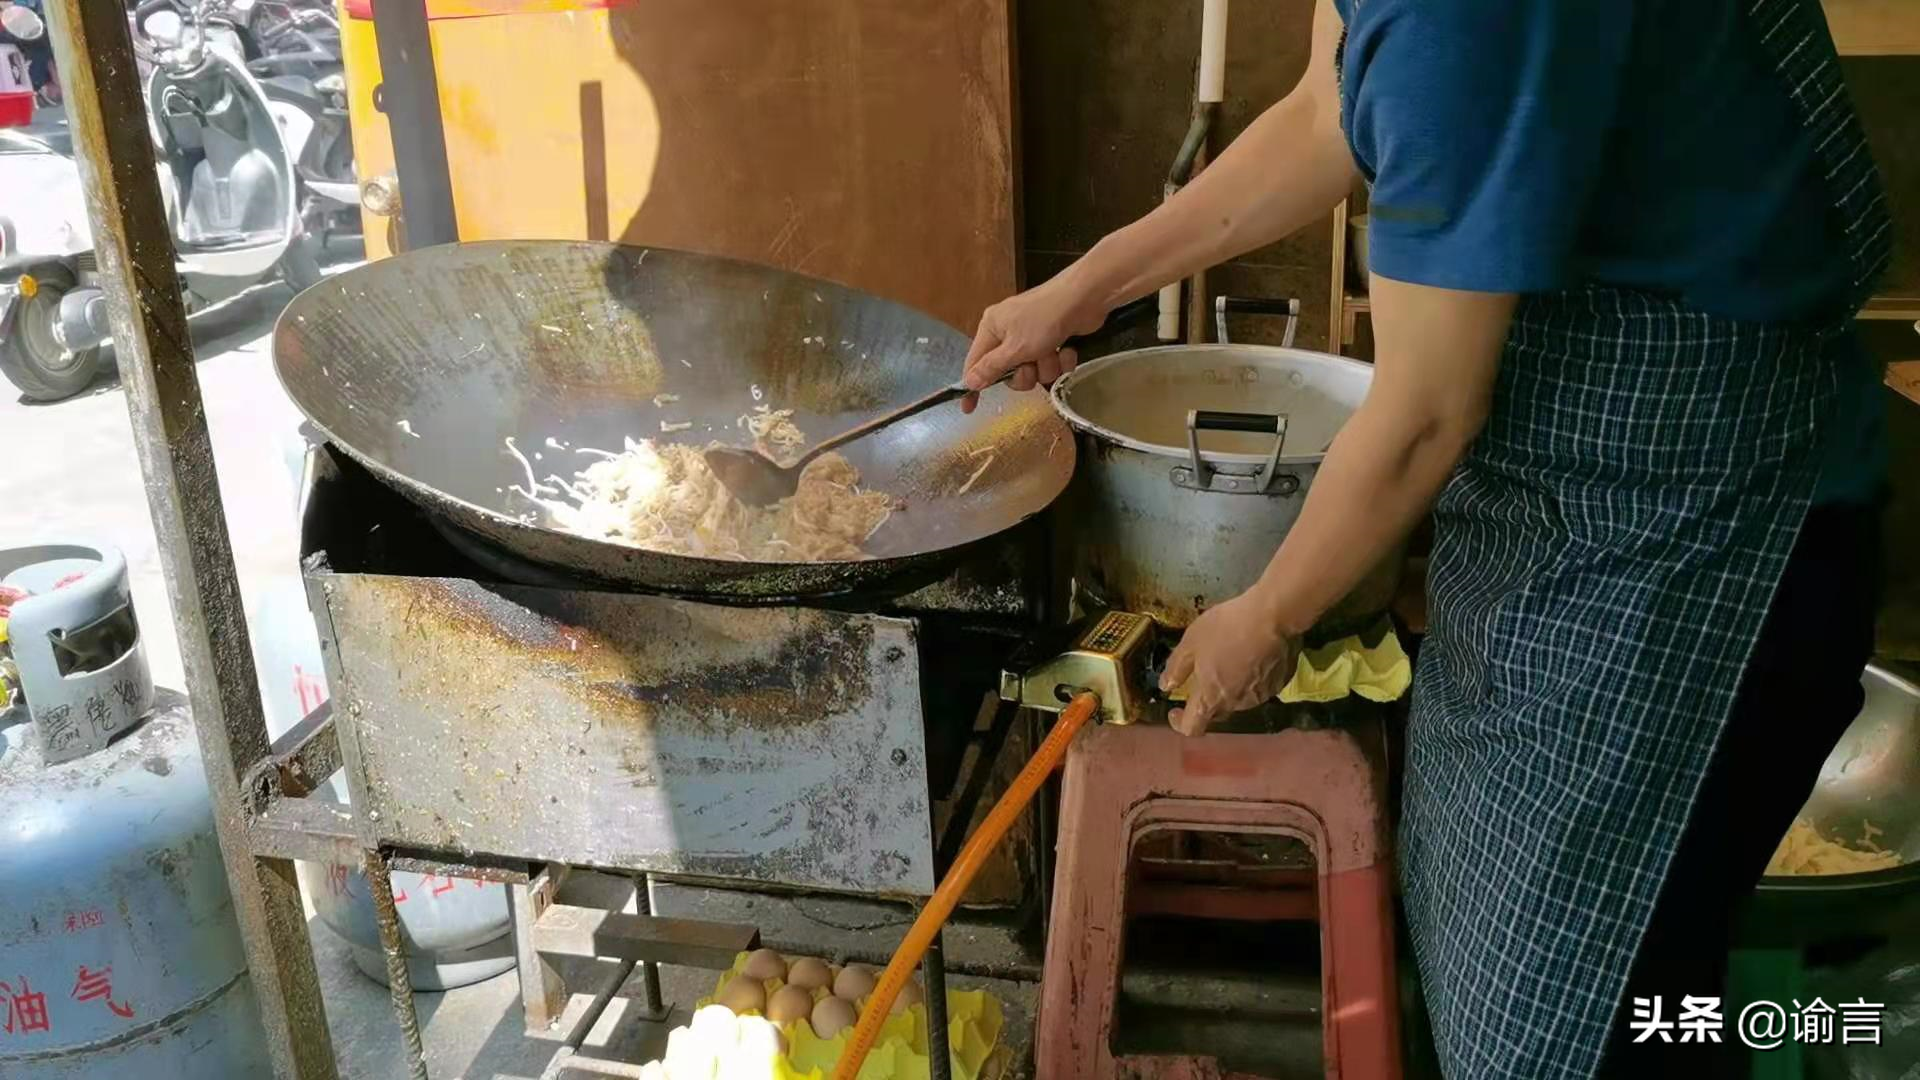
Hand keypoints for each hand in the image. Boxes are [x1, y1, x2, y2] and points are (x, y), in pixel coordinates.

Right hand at [959, 269, 1108, 412]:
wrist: (1085, 297)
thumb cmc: (1044, 320)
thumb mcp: (1015, 348)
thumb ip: (991, 368)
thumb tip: (969, 382)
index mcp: (991, 327)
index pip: (975, 363)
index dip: (973, 386)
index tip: (969, 409)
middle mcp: (1008, 331)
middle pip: (1008, 372)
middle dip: (1025, 374)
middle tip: (1032, 365)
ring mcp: (1031, 334)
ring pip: (1033, 370)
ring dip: (1046, 366)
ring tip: (1054, 351)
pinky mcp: (1053, 338)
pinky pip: (1051, 362)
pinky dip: (1061, 359)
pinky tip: (1067, 348)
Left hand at [1159, 588, 1298, 735]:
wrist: (1272, 617)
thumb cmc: (1225, 629)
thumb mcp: (1190, 643)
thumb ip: (1176, 668)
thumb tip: (1166, 686)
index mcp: (1211, 698)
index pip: (1192, 728)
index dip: (1179, 723)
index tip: (1175, 710)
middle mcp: (1236, 704)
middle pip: (1216, 714)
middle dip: (1206, 701)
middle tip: (1203, 678)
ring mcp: (1261, 696)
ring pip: (1239, 700)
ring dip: (1231, 688)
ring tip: (1231, 660)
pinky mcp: (1279, 685)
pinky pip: (1260, 688)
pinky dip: (1252, 679)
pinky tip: (1253, 657)